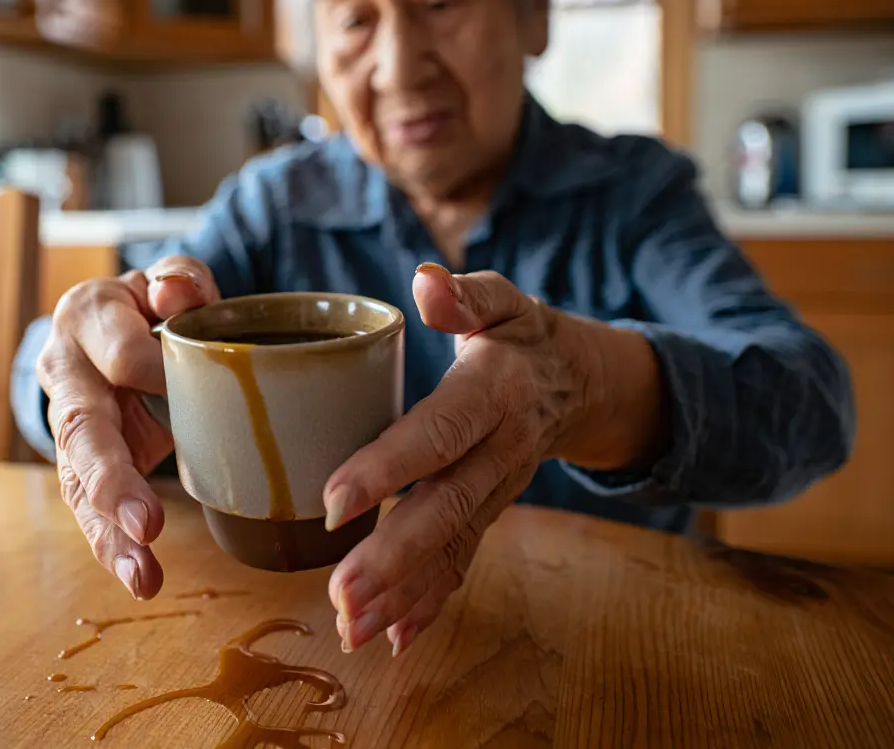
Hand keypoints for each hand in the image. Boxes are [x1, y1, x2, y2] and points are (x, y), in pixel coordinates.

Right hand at [35, 256, 219, 599]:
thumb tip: (173, 293)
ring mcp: (68, 422)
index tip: (184, 382)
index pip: (116, 350)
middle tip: (147, 522)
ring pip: (77, 480)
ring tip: (143, 572)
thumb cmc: (154, 307)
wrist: (122, 327)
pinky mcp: (80, 463)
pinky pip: (89, 509)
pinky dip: (114, 546)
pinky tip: (142, 579)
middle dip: (112, 478)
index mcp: (87, 317)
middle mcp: (66, 372)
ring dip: (109, 530)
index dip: (152, 368)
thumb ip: (180, 279)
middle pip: (81, 427)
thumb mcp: (171, 281)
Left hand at [323, 263, 662, 655]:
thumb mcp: (503, 301)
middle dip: (394, 557)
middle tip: (342, 597)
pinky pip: (464, 560)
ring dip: (404, 593)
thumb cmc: (524, 335)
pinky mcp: (491, 511)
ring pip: (452, 545)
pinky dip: (432, 602)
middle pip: (446, 507)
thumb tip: (424, 281)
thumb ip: (466, 295)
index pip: (440, 432)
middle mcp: (501, 449)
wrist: (583, 382)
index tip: (336, 501)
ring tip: (353, 630)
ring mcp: (499, 489)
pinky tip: (396, 638)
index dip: (390, 467)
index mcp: (494, 392)